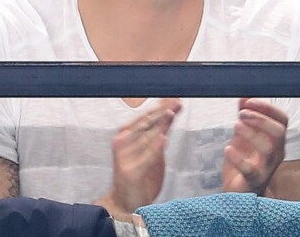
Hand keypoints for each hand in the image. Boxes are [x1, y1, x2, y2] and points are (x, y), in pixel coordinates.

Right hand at [97, 98, 181, 214]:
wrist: (125, 203)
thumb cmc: (140, 174)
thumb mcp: (152, 150)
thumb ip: (160, 131)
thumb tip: (172, 110)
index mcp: (126, 134)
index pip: (146, 117)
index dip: (160, 106)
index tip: (174, 97)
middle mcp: (123, 142)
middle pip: (146, 123)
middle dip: (162, 111)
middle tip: (176, 100)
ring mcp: (125, 157)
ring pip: (147, 137)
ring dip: (160, 124)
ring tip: (171, 112)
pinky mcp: (130, 172)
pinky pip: (146, 158)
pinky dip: (155, 148)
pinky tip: (164, 138)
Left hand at [222, 98, 287, 194]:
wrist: (238, 190)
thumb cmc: (245, 158)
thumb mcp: (244, 133)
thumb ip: (245, 115)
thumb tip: (243, 95)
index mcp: (276, 139)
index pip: (282, 120)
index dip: (267, 107)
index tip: (249, 101)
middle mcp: (276, 153)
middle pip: (279, 132)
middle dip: (260, 119)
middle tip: (242, 114)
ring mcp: (266, 167)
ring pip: (269, 149)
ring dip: (251, 133)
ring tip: (235, 126)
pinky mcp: (253, 180)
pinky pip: (250, 170)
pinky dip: (238, 158)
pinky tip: (228, 148)